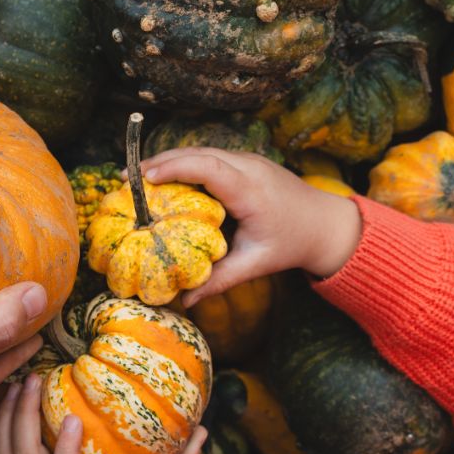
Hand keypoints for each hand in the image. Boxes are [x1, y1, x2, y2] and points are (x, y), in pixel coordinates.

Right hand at [140, 148, 362, 306]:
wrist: (327, 224)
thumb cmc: (292, 244)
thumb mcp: (255, 264)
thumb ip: (219, 280)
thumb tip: (183, 302)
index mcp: (250, 189)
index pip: (208, 166)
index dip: (173, 167)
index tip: (143, 178)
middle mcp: (249, 166)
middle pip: (197, 152)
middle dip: (159, 162)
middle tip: (126, 180)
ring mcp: (248, 159)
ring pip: (201, 150)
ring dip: (168, 161)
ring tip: (137, 179)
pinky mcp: (244, 161)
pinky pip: (209, 155)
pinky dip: (183, 164)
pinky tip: (163, 179)